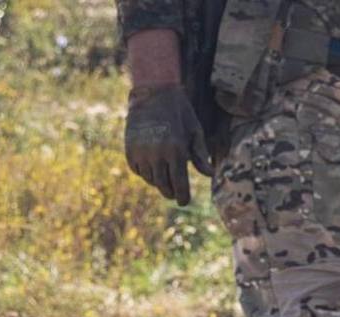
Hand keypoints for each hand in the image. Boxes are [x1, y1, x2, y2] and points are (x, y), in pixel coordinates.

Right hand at [124, 84, 211, 205]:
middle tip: (175, 195)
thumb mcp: (195, 131)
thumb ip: (200, 155)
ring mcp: (141, 151)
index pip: (179, 183)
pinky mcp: (129, 148)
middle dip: (171, 192)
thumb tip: (210, 174)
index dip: (182, 196)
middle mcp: (157, 154)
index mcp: (176, 151)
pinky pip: (137, 169)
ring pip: (150, 179)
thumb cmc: (179, 112)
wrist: (153, 92)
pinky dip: (145, 173)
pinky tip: (152, 168)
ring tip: (164, 180)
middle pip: (163, 185)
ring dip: (158, 183)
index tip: (184, 202)